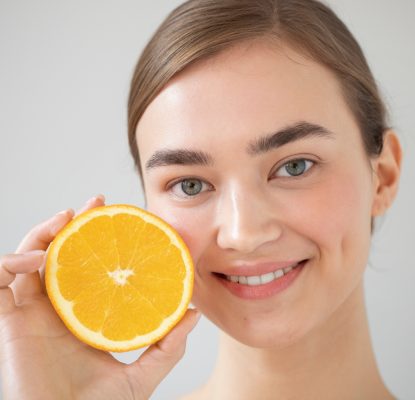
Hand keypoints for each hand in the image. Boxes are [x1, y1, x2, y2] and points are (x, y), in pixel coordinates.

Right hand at [0, 196, 200, 399]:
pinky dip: (10, 262)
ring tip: (65, 218)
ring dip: (42, 233)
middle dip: (72, 222)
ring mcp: (30, 313)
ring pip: (27, 259)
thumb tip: (193, 313)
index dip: (97, 238)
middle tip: (94, 203)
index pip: (86, 265)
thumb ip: (168, 346)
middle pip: (58, 253)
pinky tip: (36, 258)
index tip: (116, 215)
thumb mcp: (143, 374)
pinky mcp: (9, 323)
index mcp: (83, 313)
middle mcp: (56, 308)